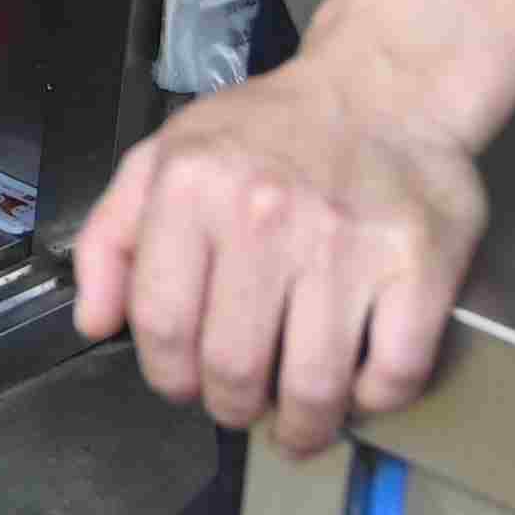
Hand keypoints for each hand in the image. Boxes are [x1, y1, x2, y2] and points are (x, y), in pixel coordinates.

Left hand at [68, 50, 484, 455]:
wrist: (382, 87)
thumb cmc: (269, 133)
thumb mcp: (163, 157)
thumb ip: (109, 238)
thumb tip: (95, 322)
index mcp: (192, 188)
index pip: (162, 325)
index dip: (168, 376)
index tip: (185, 385)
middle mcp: (266, 215)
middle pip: (235, 368)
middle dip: (232, 407)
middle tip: (242, 403)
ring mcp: (347, 244)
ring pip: (313, 386)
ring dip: (301, 427)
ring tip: (297, 423)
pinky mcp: (419, 265)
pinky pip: (394, 372)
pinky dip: (374, 400)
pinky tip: (358, 387)